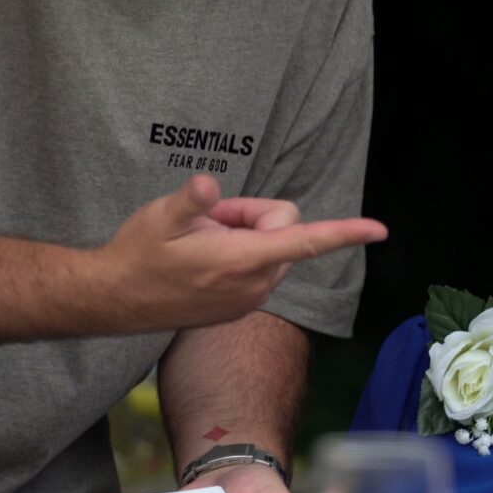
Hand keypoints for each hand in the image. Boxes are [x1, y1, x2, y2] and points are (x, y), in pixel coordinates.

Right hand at [99, 175, 386, 331]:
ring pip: (272, 248)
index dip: (344, 233)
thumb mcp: (159, 217)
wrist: (113, 300)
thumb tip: (209, 185)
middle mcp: (254, 285)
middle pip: (283, 231)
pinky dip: (240, 256)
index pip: (305, 242)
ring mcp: (249, 300)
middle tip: (209, 220)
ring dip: (245, 237)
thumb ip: (192, 201)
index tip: (380, 229)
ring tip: (201, 242)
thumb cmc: (137, 253)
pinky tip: (203, 261)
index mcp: (242, 260)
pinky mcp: (241, 307)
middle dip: (252, 217)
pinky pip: (259, 268)